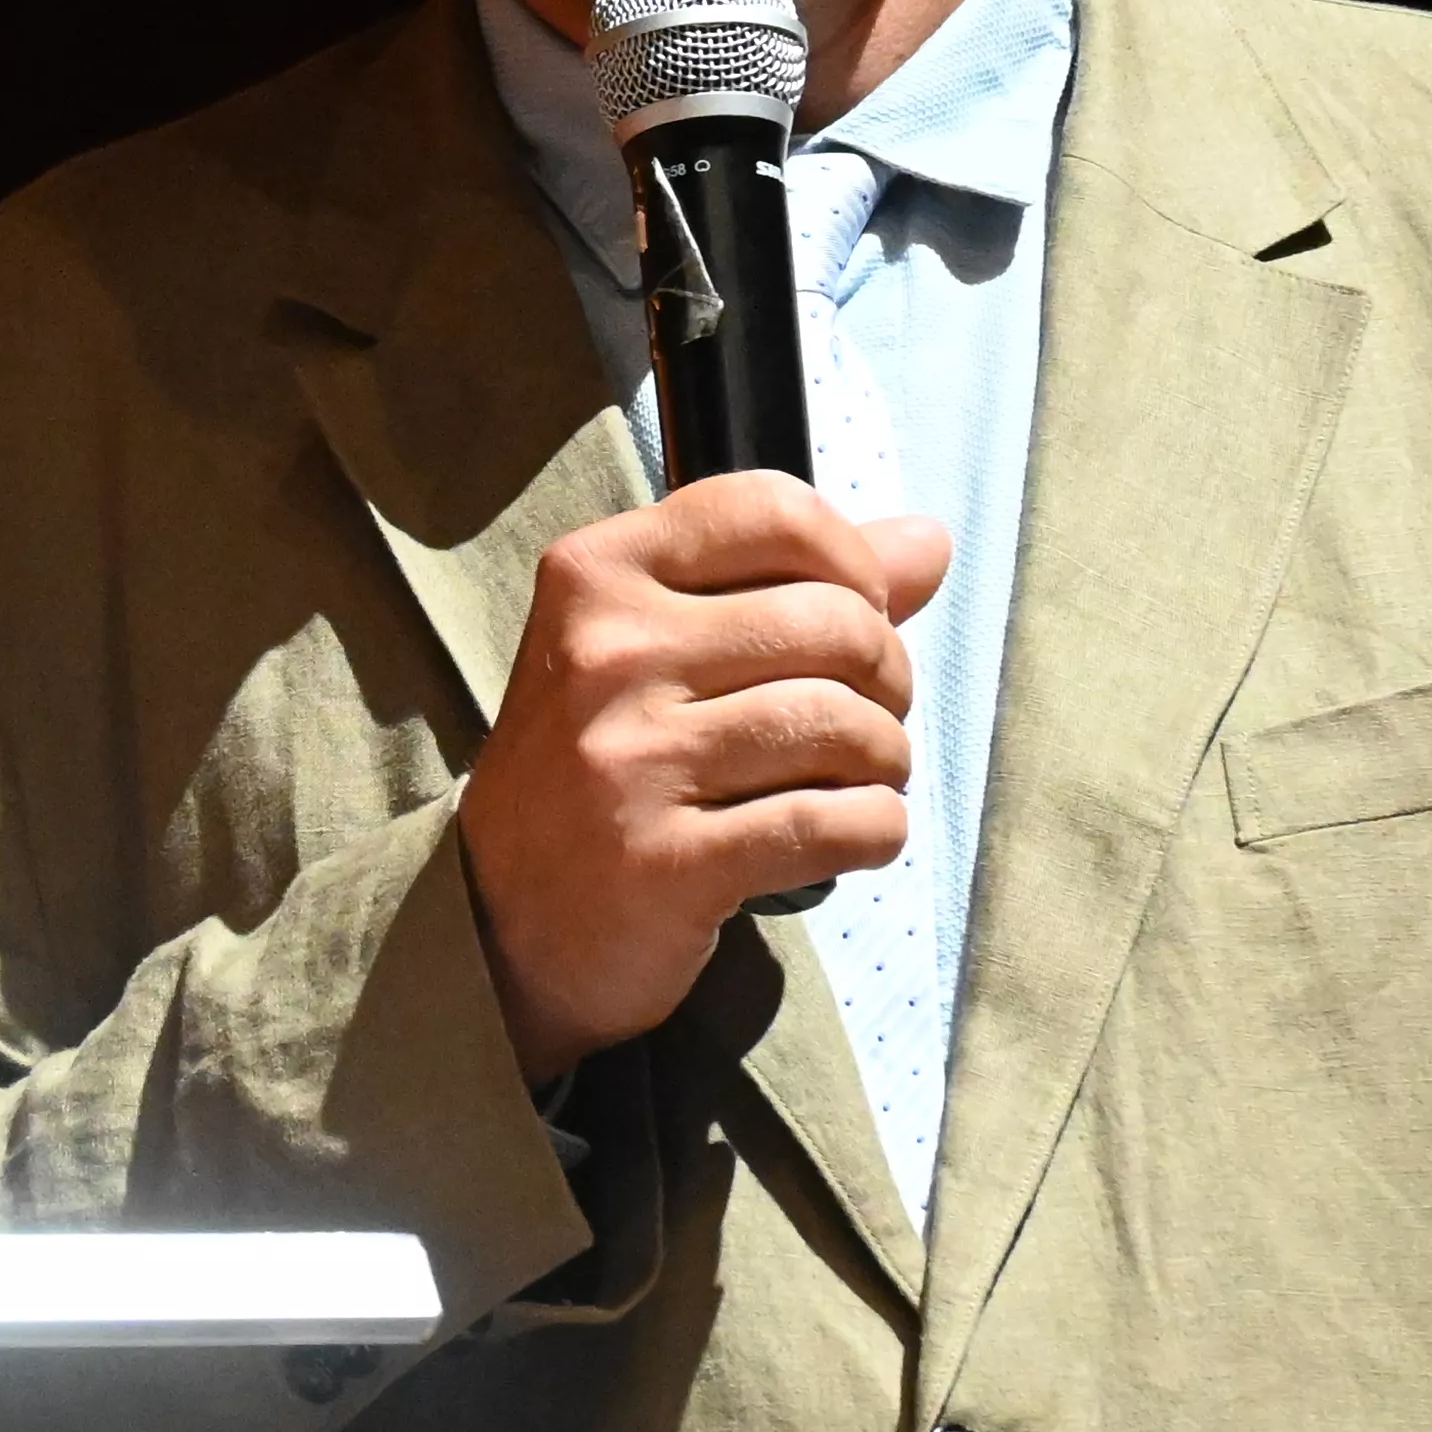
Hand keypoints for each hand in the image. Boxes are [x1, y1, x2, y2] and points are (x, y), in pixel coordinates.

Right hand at [460, 473, 953, 1080]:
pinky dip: (875, 831)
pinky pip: (829, 824)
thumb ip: (789, 584)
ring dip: (886, 761)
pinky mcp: (663, 863)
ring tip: (862, 780)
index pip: (772, 512)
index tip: (861, 614)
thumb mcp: (661, 645)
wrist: (504, 919)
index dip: (854, 562)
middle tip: (869, 719)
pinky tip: (857, 835)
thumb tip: (927, 542)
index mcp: (597, 574)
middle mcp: (604, 654)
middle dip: (888, 677)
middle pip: (831, 622)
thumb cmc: (603, 762)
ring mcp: (628, 759)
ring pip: (841, 725)